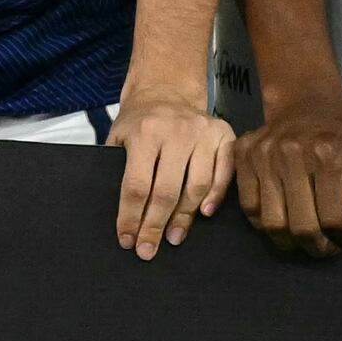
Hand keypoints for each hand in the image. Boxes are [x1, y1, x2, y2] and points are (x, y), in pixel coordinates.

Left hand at [105, 96, 240, 256]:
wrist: (166, 90)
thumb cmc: (139, 121)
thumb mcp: (119, 135)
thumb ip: (117, 167)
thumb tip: (123, 217)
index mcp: (144, 133)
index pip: (136, 186)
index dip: (131, 217)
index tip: (126, 240)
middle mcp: (176, 132)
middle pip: (166, 191)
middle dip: (155, 226)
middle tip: (148, 250)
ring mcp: (203, 133)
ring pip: (197, 186)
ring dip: (184, 217)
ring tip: (173, 238)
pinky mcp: (224, 134)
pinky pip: (224, 173)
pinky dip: (216, 196)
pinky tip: (204, 214)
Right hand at [234, 105, 341, 253]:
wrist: (308, 106)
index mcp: (329, 155)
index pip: (334, 219)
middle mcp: (292, 153)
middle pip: (301, 225)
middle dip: (317, 248)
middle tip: (326, 248)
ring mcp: (263, 154)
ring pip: (271, 222)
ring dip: (290, 243)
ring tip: (304, 241)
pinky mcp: (244, 155)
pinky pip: (249, 208)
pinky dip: (264, 226)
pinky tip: (283, 224)